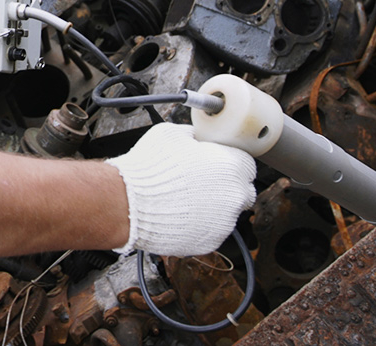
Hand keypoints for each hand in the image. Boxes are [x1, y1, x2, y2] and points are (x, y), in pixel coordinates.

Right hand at [105, 123, 255, 255]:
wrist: (128, 203)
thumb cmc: (149, 168)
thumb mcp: (173, 134)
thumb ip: (195, 136)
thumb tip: (196, 137)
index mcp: (231, 167)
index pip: (247, 164)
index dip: (230, 162)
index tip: (218, 163)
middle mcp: (234, 197)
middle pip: (242, 191)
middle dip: (226, 186)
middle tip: (203, 182)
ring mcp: (223, 223)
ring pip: (226, 213)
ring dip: (213, 207)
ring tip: (185, 200)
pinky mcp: (208, 243)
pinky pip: (210, 231)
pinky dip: (200, 224)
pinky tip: (181, 214)